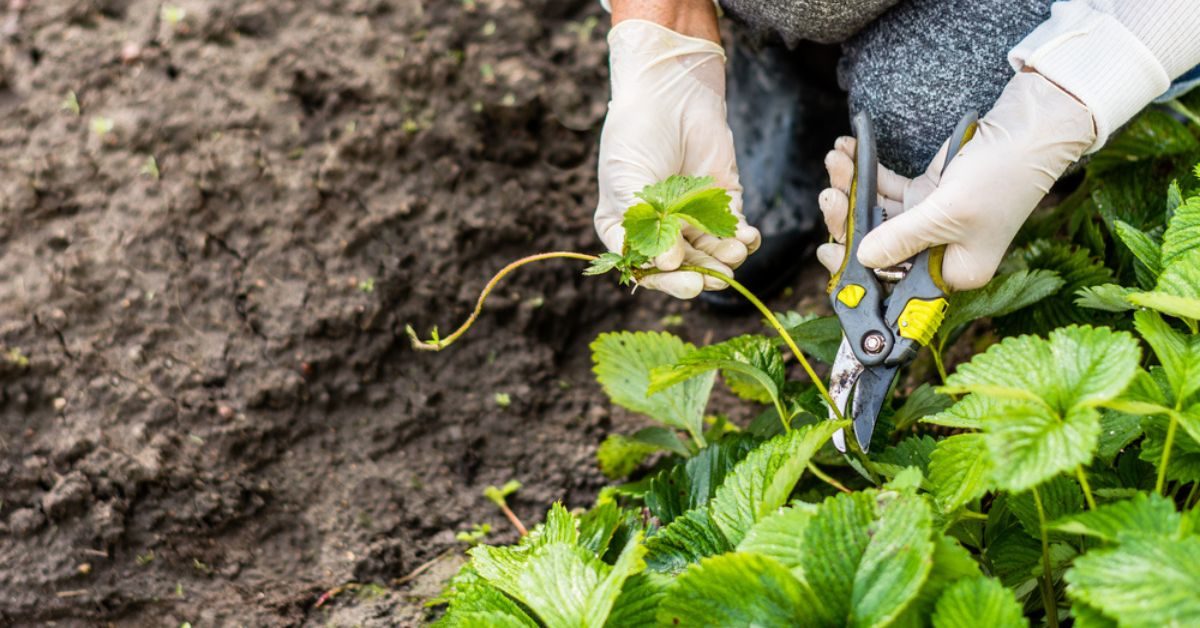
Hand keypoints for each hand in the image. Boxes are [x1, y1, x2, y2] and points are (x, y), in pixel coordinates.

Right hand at [595, 19, 760, 298]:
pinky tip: (748, 238)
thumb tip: (669, 264)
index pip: (644, 268)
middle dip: (699, 274)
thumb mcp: (626, 181)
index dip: (665, 280)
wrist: (671, 91)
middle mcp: (659, 230)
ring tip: (734, 252)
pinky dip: (744, 239)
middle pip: (680, 268)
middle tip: (714, 278)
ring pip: (709, 254)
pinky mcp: (722, 203)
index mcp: (627, 229)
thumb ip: (644, 225)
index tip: (686, 281)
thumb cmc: (636, 134)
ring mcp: (691, 218)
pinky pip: (734, 232)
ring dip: (722, 260)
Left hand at [817, 71, 1095, 290]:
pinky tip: (849, 151)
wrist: (1030, 127)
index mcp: (953, 272)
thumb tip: (862, 257)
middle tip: (829, 195)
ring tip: (837, 159)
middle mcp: (940, 252)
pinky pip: (887, 189)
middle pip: (878, 247)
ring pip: (877, 214)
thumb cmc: (1002, 175)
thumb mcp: (949, 212)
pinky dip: (867, 173)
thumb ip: (902, 237)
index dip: (857, 272)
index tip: (828, 253)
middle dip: (848, 220)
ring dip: (852, 187)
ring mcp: (932, 221)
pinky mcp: (928, 193)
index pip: (895, 284)